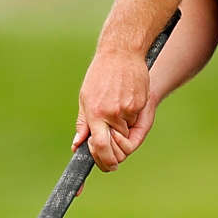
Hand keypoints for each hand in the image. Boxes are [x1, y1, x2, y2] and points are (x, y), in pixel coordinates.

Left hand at [72, 47, 156, 172]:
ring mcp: (128, 110)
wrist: (122, 53)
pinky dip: (132, 121)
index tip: (106, 164)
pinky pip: (136, 124)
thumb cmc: (101, 74)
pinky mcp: (140, 105)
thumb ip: (84, 124)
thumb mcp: (86, 97)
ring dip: (123, 134)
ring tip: (118, 116)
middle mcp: (111, 114)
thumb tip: (77, 145)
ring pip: (128, 137)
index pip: (100, 147)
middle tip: (111, 148)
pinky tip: (126, 104)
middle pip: (117, 149)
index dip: (104, 160)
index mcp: (95, 113)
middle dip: (115, 153)